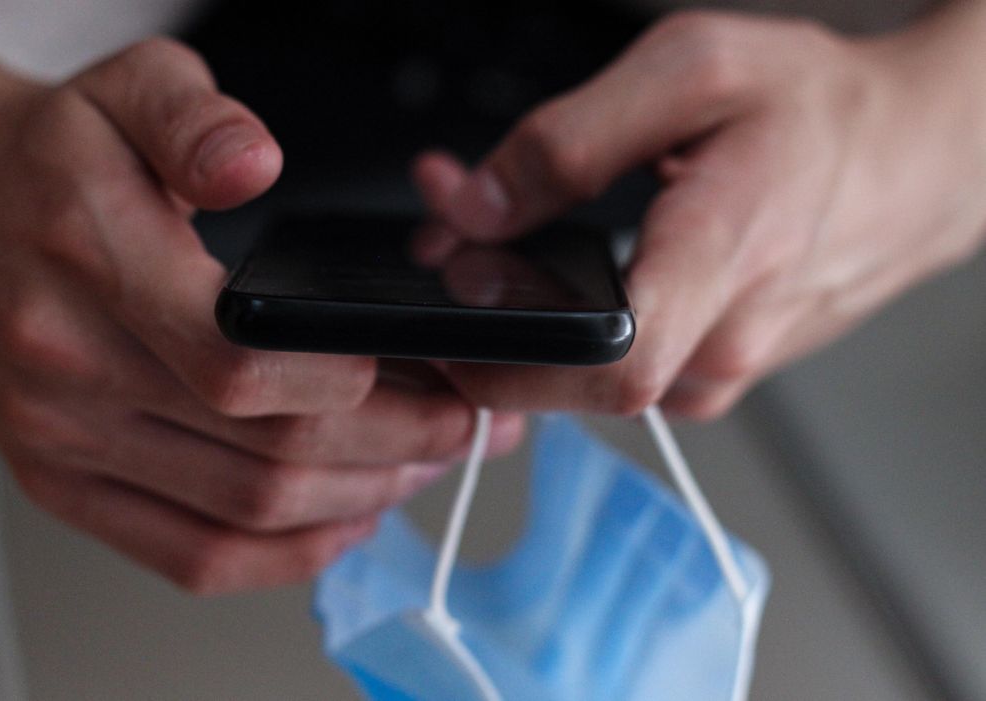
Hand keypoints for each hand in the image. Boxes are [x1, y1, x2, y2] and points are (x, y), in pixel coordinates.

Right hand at [0, 36, 523, 592]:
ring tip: (419, 467)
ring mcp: (57, 437)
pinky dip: (277, 558)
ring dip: (353, 502)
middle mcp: (65, 363)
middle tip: (460, 426)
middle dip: (392, 448)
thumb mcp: (128, 85)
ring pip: (239, 511)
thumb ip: (198, 119)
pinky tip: (336, 524)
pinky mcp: (57, 480)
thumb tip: (253, 162)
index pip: (240, 363)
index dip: (356, 386)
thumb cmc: (48, 154)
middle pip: (262, 451)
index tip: (432, 373)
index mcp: (87, 256)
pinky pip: (184, 555)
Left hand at [414, 9, 985, 418]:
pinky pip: (623, 368)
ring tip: (495, 244)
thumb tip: (476, 207)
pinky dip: (570, 327)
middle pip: (574, 381)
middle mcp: (725, 338)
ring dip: (522, 323)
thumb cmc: (818, 111)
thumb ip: (572, 140)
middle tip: (452, 246)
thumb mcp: (693, 69)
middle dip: (488, 324)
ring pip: (590, 381)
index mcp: (723, 257)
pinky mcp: (714, 371)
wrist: (915, 157)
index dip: (512, 358)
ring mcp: (722, 367)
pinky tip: (554, 272)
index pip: (613, 361)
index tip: (450, 310)